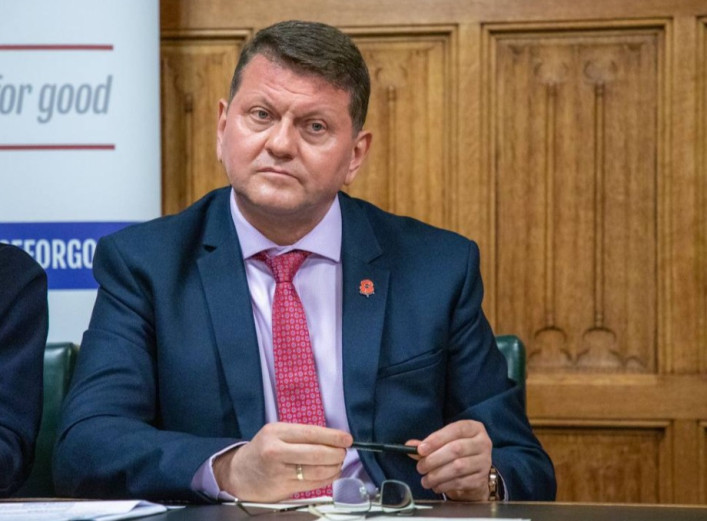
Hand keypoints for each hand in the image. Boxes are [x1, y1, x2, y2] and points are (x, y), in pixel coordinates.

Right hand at [214, 422, 352, 500]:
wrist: (239, 474)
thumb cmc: (262, 450)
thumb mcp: (276, 434)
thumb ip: (300, 434)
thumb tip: (333, 438)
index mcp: (276, 432)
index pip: (311, 433)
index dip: (333, 436)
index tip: (347, 439)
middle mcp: (276, 451)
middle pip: (317, 453)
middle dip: (336, 453)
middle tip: (343, 452)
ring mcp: (279, 472)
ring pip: (317, 470)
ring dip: (334, 467)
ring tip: (338, 463)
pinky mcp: (283, 488)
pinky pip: (312, 484)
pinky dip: (327, 479)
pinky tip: (331, 474)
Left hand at [408, 420, 492, 500]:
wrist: (474, 472)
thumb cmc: (457, 452)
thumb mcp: (445, 443)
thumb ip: (427, 444)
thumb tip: (409, 445)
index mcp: (473, 428)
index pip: (455, 430)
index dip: (436, 439)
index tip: (420, 449)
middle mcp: (483, 443)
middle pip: (456, 449)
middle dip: (434, 459)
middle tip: (420, 467)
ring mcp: (484, 461)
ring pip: (458, 467)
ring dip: (438, 475)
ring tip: (425, 480)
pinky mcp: (482, 479)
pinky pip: (461, 482)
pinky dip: (445, 485)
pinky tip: (436, 486)